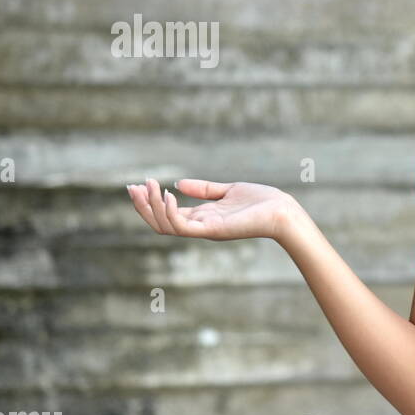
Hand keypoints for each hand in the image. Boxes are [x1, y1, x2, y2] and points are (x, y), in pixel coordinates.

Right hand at [125, 177, 298, 240]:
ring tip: (147, 187)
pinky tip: (167, 194)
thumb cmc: (261, 202)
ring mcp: (206, 230)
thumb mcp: (228, 191)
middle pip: (160, 223)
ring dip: (152, 207)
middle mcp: (201, 226)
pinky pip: (183, 226)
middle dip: (143, 206)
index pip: (167, 215)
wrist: (282, 211)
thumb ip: (204, 189)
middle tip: (132, 187)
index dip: (149, 201)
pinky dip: (170, 212)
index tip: (136, 185)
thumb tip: (179, 183)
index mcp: (203, 218)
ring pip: (166, 226)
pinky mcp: (213, 230)